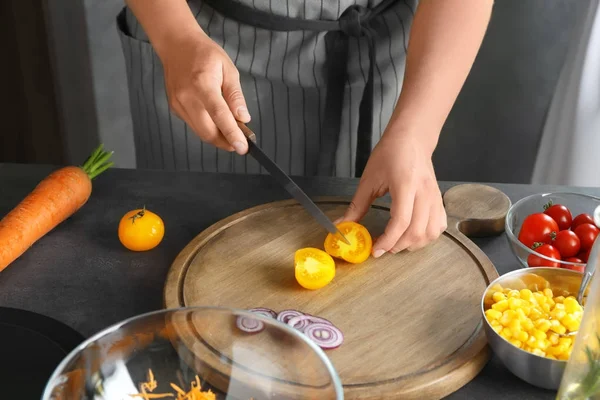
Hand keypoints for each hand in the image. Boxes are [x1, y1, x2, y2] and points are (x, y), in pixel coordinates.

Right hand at [160, 32, 249, 153]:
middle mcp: (187, 97)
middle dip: (226, 142)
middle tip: (240, 144)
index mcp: (203, 85)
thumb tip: (244, 118)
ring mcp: (178, 104)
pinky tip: (216, 122)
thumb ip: (235, 96)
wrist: (177, 45)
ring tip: (231, 133)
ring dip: (217, 137)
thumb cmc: (205, 54)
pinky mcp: (174, 108)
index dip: (232, 134)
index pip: (220, 116)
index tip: (243, 148)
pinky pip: (194, 125)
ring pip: (200, 132)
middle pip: (208, 131)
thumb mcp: (228, 69)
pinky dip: (207, 128)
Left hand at [337, 132, 446, 257]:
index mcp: (405, 185)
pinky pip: (439, 225)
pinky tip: (414, 235)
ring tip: (398, 243)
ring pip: (431, 232)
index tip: (376, 249)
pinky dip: (427, 236)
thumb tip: (343, 224)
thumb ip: (357, 205)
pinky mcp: (438, 199)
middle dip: (398, 245)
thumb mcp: (369, 179)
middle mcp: (424, 193)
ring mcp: (434, 197)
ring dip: (414, 244)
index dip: (388, 240)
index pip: (401, 221)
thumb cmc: (391, 154)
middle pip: (417, 231)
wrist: (412, 139)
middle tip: (383, 248)